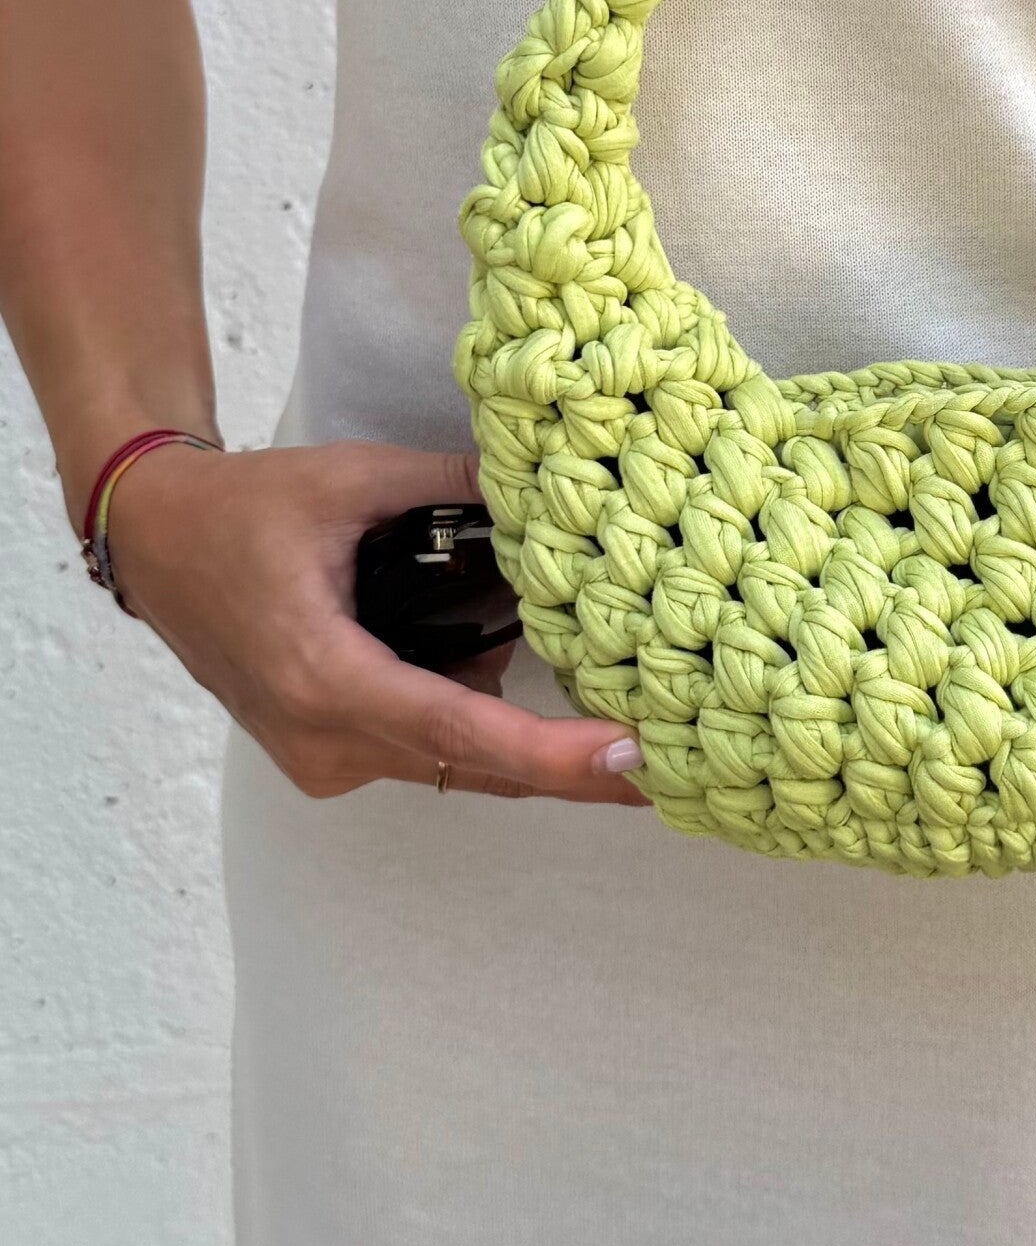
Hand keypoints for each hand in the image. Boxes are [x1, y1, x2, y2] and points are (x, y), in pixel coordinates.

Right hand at [103, 438, 647, 804]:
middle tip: (669, 758)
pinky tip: (511, 655)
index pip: (461, 732)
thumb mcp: (354, 479)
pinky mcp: (327, 754)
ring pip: (454, 764)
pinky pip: (424, 749)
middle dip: (569, 762)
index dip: (553, 755)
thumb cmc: (246, 507)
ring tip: (615, 702)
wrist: (157, 542)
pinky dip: (476, 716)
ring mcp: (323, 758)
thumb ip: (454, 485)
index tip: (630, 762)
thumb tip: (553, 482)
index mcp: (326, 677)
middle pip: (473, 766)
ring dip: (525, 737)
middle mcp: (325, 739)